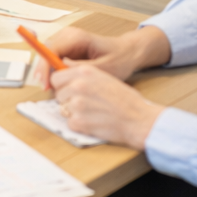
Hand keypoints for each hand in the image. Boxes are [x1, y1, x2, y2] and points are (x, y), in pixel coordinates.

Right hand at [34, 25, 172, 88]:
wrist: (128, 52)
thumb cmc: (119, 58)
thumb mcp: (103, 68)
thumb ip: (81, 69)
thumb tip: (60, 71)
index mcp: (77, 37)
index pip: (51, 49)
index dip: (44, 67)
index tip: (44, 84)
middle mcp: (68, 35)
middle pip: (45, 52)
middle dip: (44, 71)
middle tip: (46, 89)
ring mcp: (66, 41)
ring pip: (47, 56)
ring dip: (48, 72)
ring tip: (53, 89)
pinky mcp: (67, 48)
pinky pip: (53, 59)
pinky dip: (54, 72)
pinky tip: (59, 84)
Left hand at [50, 64, 165, 150]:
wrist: (139, 119)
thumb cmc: (126, 100)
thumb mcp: (104, 77)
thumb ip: (83, 75)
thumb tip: (64, 73)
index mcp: (84, 72)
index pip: (56, 77)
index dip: (62, 85)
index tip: (68, 90)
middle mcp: (78, 86)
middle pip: (58, 94)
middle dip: (67, 100)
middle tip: (85, 105)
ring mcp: (77, 104)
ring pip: (63, 109)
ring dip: (74, 113)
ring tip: (93, 113)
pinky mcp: (79, 122)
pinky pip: (70, 123)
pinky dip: (80, 125)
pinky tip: (94, 122)